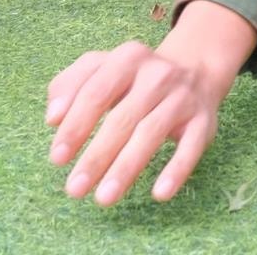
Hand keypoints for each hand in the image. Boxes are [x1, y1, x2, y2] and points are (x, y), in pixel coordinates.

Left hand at [46, 38, 227, 205]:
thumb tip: (53, 118)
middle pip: (123, 118)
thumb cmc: (134, 78)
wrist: (195, 69)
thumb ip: (69, 85)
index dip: (75, 126)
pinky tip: (159, 194)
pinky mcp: (203, 121)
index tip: (57, 158)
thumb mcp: (101, 68)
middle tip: (74, 189)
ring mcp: (182, 97)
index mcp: (127, 58)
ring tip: (103, 197)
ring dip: (126, 168)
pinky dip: (176, 170)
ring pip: (152, 134)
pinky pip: (191, 148)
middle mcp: (157, 74)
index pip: (96, 92)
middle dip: (96, 156)